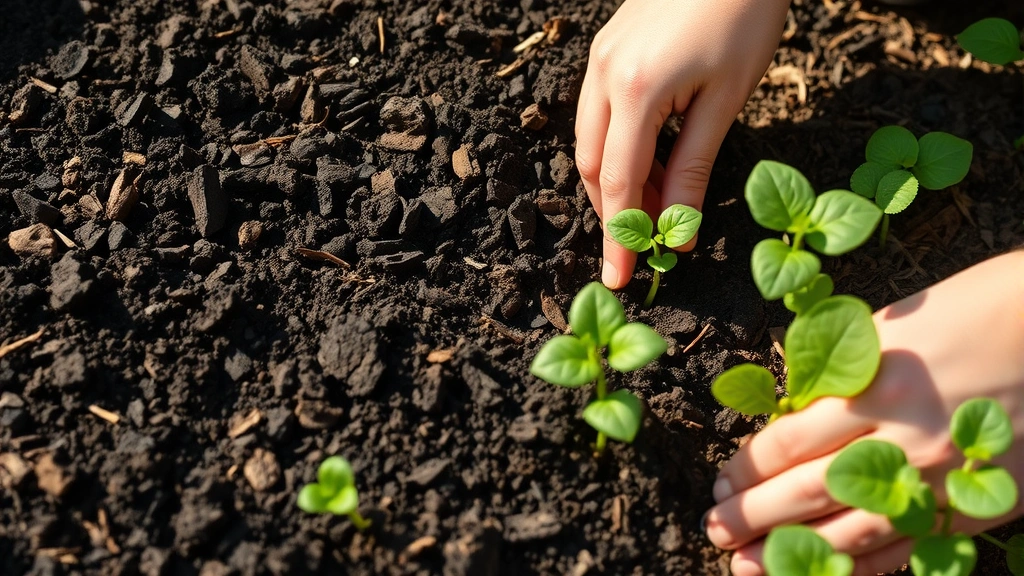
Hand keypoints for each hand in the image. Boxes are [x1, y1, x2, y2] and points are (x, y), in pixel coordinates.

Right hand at [575, 0, 790, 287]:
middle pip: (594, 167)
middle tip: (649, 244)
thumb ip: (694, 167)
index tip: (620, 279)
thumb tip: (678, 229)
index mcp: (636, 90)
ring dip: (618, 182)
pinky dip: (619, 148)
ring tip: (660, 205)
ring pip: (591, 142)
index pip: (620, 184)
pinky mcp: (606, 49)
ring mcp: (599, 59)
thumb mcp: (728, 100)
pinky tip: (652, 161)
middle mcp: (603, 76)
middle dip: (616, 212)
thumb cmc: (744, 15)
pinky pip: (598, 114)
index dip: (621, 237)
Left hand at [704, 251, 1023, 574]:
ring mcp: (943, 478)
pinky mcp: (978, 503)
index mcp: (872, 387)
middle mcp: (903, 439)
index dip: (746, 468)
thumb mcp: (887, 328)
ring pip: (850, 530)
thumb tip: (788, 416)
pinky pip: (909, 545)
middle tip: (714, 530)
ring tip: (747, 566)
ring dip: (791, 553)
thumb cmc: (968, 310)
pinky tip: (826, 572)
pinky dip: (863, 564)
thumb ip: (837, 376)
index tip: (722, 480)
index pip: (787, 443)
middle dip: (751, 517)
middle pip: (805, 492)